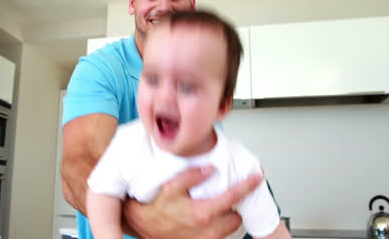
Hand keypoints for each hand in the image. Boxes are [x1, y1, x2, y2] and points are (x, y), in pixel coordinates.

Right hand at [122, 166, 262, 238]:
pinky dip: (220, 227)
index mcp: (203, 213)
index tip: (257, 177)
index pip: (233, 197)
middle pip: (237, 216)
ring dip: (228, 217)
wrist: (144, 227)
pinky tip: (210, 218)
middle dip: (235, 206)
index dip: (248, 185)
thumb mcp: (170, 187)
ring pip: (231, 229)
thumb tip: (210, 169)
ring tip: (217, 207)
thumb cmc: (156, 208)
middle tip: (227, 194)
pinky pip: (220, 236)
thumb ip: (191, 176)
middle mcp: (208, 230)